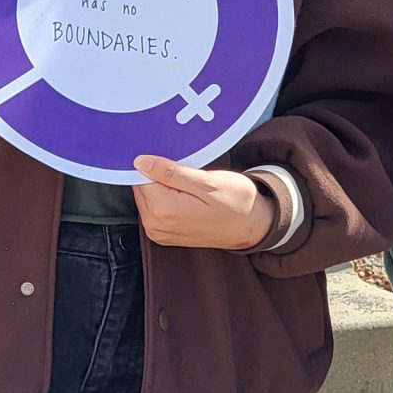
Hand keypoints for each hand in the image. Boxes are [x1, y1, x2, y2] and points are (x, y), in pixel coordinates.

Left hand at [131, 156, 272, 250]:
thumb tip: (140, 162)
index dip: (153, 162)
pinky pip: (153, 208)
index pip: (139, 176)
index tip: (172, 158)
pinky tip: (185, 194)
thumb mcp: (207, 182)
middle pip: (141, 187)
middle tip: (185, 169)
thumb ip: (171, 173)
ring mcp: (158, 232)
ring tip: (188, 183)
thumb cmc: (236, 203)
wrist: (252, 227)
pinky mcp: (163, 234)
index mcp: (163, 210)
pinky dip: (164, 197)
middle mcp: (155, 224)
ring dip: (161, 186)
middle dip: (157, 175)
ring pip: (147, 196)